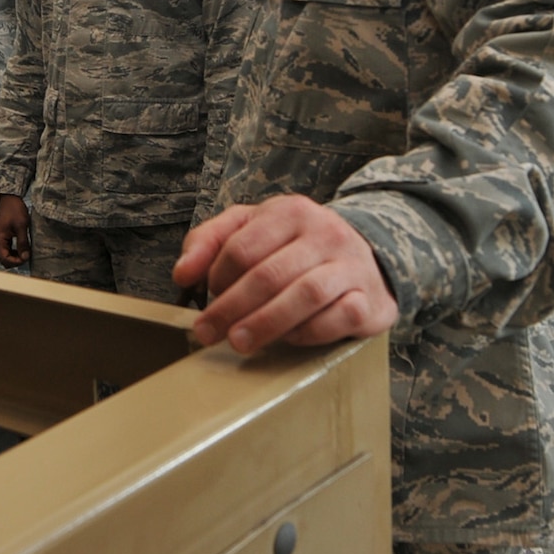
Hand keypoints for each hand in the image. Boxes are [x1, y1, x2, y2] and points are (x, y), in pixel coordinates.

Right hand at [0, 194, 31, 266]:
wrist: (10, 198)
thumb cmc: (14, 209)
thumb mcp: (21, 226)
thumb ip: (23, 243)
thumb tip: (25, 257)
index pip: (5, 260)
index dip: (17, 262)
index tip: (27, 258)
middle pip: (4, 260)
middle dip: (16, 260)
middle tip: (28, 255)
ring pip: (6, 255)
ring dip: (16, 256)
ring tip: (27, 251)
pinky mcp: (2, 237)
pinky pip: (7, 249)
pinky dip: (15, 251)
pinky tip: (23, 247)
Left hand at [173, 195, 398, 354]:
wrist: (366, 258)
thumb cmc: (296, 246)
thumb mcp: (252, 228)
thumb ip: (210, 242)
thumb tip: (181, 274)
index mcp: (290, 211)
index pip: (242, 247)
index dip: (216, 277)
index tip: (204, 298)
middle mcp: (325, 233)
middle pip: (269, 274)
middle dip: (231, 308)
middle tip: (208, 333)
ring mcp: (351, 265)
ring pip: (305, 295)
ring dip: (266, 323)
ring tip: (239, 342)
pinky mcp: (371, 300)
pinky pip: (338, 318)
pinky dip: (309, 332)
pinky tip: (288, 339)